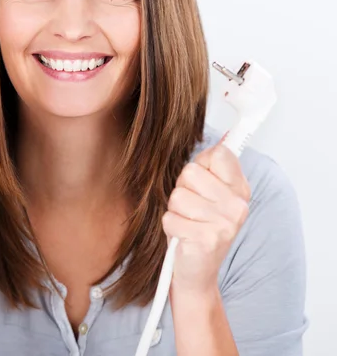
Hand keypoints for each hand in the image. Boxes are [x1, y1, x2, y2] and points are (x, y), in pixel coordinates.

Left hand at [161, 139, 251, 294]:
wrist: (196, 273)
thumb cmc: (198, 227)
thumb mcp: (210, 195)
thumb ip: (212, 168)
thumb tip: (221, 138)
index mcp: (240, 190)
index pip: (219, 153)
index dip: (202, 164)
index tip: (204, 182)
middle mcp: (237, 206)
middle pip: (191, 172)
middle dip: (183, 189)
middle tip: (192, 209)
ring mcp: (224, 224)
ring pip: (178, 195)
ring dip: (175, 210)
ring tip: (188, 223)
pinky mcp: (206, 240)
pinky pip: (170, 218)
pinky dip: (170, 227)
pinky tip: (184, 238)